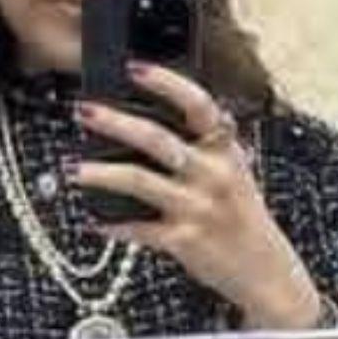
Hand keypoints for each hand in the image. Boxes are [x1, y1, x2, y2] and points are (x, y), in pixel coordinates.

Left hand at [73, 63, 321, 333]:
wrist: (264, 271)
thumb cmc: (241, 218)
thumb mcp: (234, 172)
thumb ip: (205, 146)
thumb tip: (156, 122)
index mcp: (224, 150)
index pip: (197, 103)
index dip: (165, 82)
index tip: (134, 67)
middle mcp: (211, 174)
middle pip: (157, 139)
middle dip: (115, 122)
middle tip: (84, 111)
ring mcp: (197, 208)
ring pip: (139, 181)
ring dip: (100, 174)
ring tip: (73, 169)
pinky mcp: (184, 241)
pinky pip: (139, 230)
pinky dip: (114, 226)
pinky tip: (96, 222)